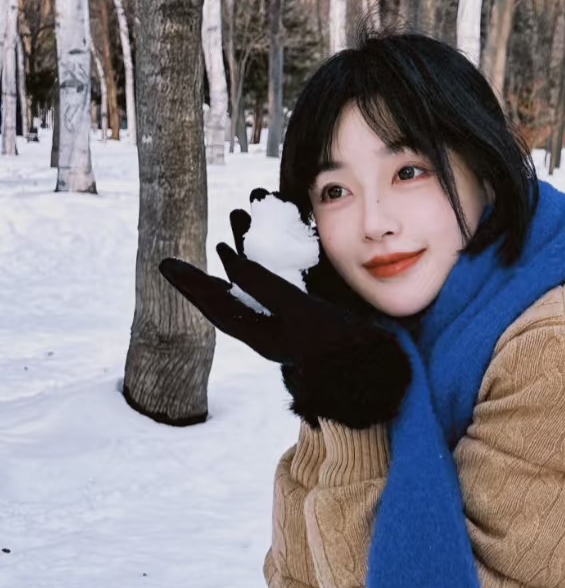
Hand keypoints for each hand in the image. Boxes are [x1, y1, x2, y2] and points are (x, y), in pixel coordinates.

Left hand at [159, 198, 410, 428]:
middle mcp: (267, 329)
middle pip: (227, 297)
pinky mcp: (304, 314)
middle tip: (172, 263)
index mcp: (259, 335)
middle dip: (203, 276)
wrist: (374, 363)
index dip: (192, 286)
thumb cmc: (338, 340)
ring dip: (241, 254)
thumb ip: (264, 283)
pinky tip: (264, 245)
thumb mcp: (299, 309)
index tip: (167, 266)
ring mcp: (285, 322)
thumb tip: (229, 259)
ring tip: (232, 224)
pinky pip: (277, 282)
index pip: (216, 307)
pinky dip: (267, 260)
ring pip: (252, 284)